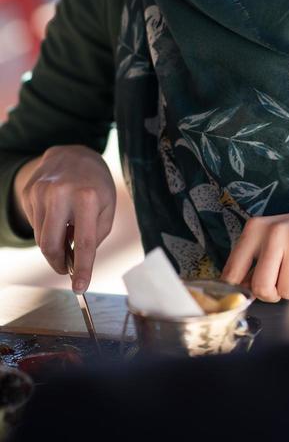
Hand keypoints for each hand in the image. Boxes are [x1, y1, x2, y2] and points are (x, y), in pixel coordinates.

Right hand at [12, 145, 115, 291]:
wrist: (74, 154)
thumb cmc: (96, 185)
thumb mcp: (107, 206)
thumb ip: (96, 235)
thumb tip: (77, 261)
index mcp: (87, 197)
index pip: (84, 242)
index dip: (82, 268)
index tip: (80, 287)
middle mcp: (61, 193)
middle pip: (50, 245)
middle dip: (58, 262)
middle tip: (66, 267)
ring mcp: (41, 191)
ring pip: (40, 237)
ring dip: (53, 243)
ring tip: (66, 230)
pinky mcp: (29, 191)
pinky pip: (34, 224)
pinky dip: (46, 228)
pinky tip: (57, 214)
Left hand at [221, 200, 288, 301]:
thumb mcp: (274, 241)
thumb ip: (253, 264)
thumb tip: (237, 294)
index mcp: (255, 228)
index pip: (231, 273)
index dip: (241, 292)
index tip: (251, 293)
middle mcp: (273, 231)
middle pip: (260, 289)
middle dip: (275, 293)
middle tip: (286, 278)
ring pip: (285, 292)